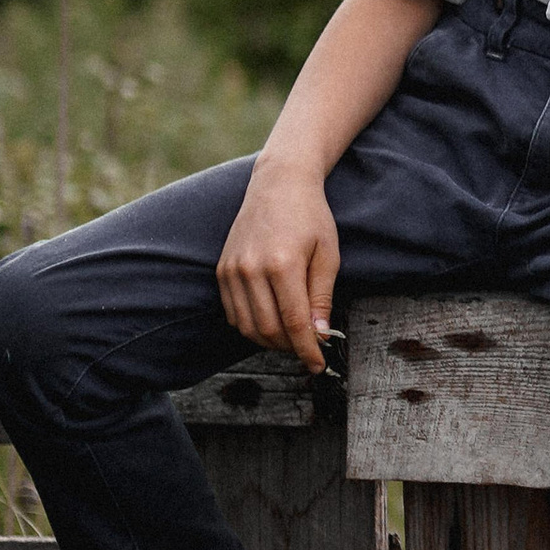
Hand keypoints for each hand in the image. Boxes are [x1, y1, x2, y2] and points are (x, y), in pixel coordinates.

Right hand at [218, 159, 340, 372]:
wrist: (278, 184)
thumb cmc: (310, 217)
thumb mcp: (328, 255)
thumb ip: (321, 297)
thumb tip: (319, 335)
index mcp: (282, 265)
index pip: (293, 323)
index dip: (307, 350)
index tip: (318, 365)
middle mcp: (251, 269)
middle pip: (267, 330)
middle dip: (290, 347)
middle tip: (309, 347)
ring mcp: (232, 270)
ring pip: (247, 326)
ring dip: (270, 341)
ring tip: (292, 336)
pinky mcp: (222, 270)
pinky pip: (233, 313)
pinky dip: (251, 326)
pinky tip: (271, 321)